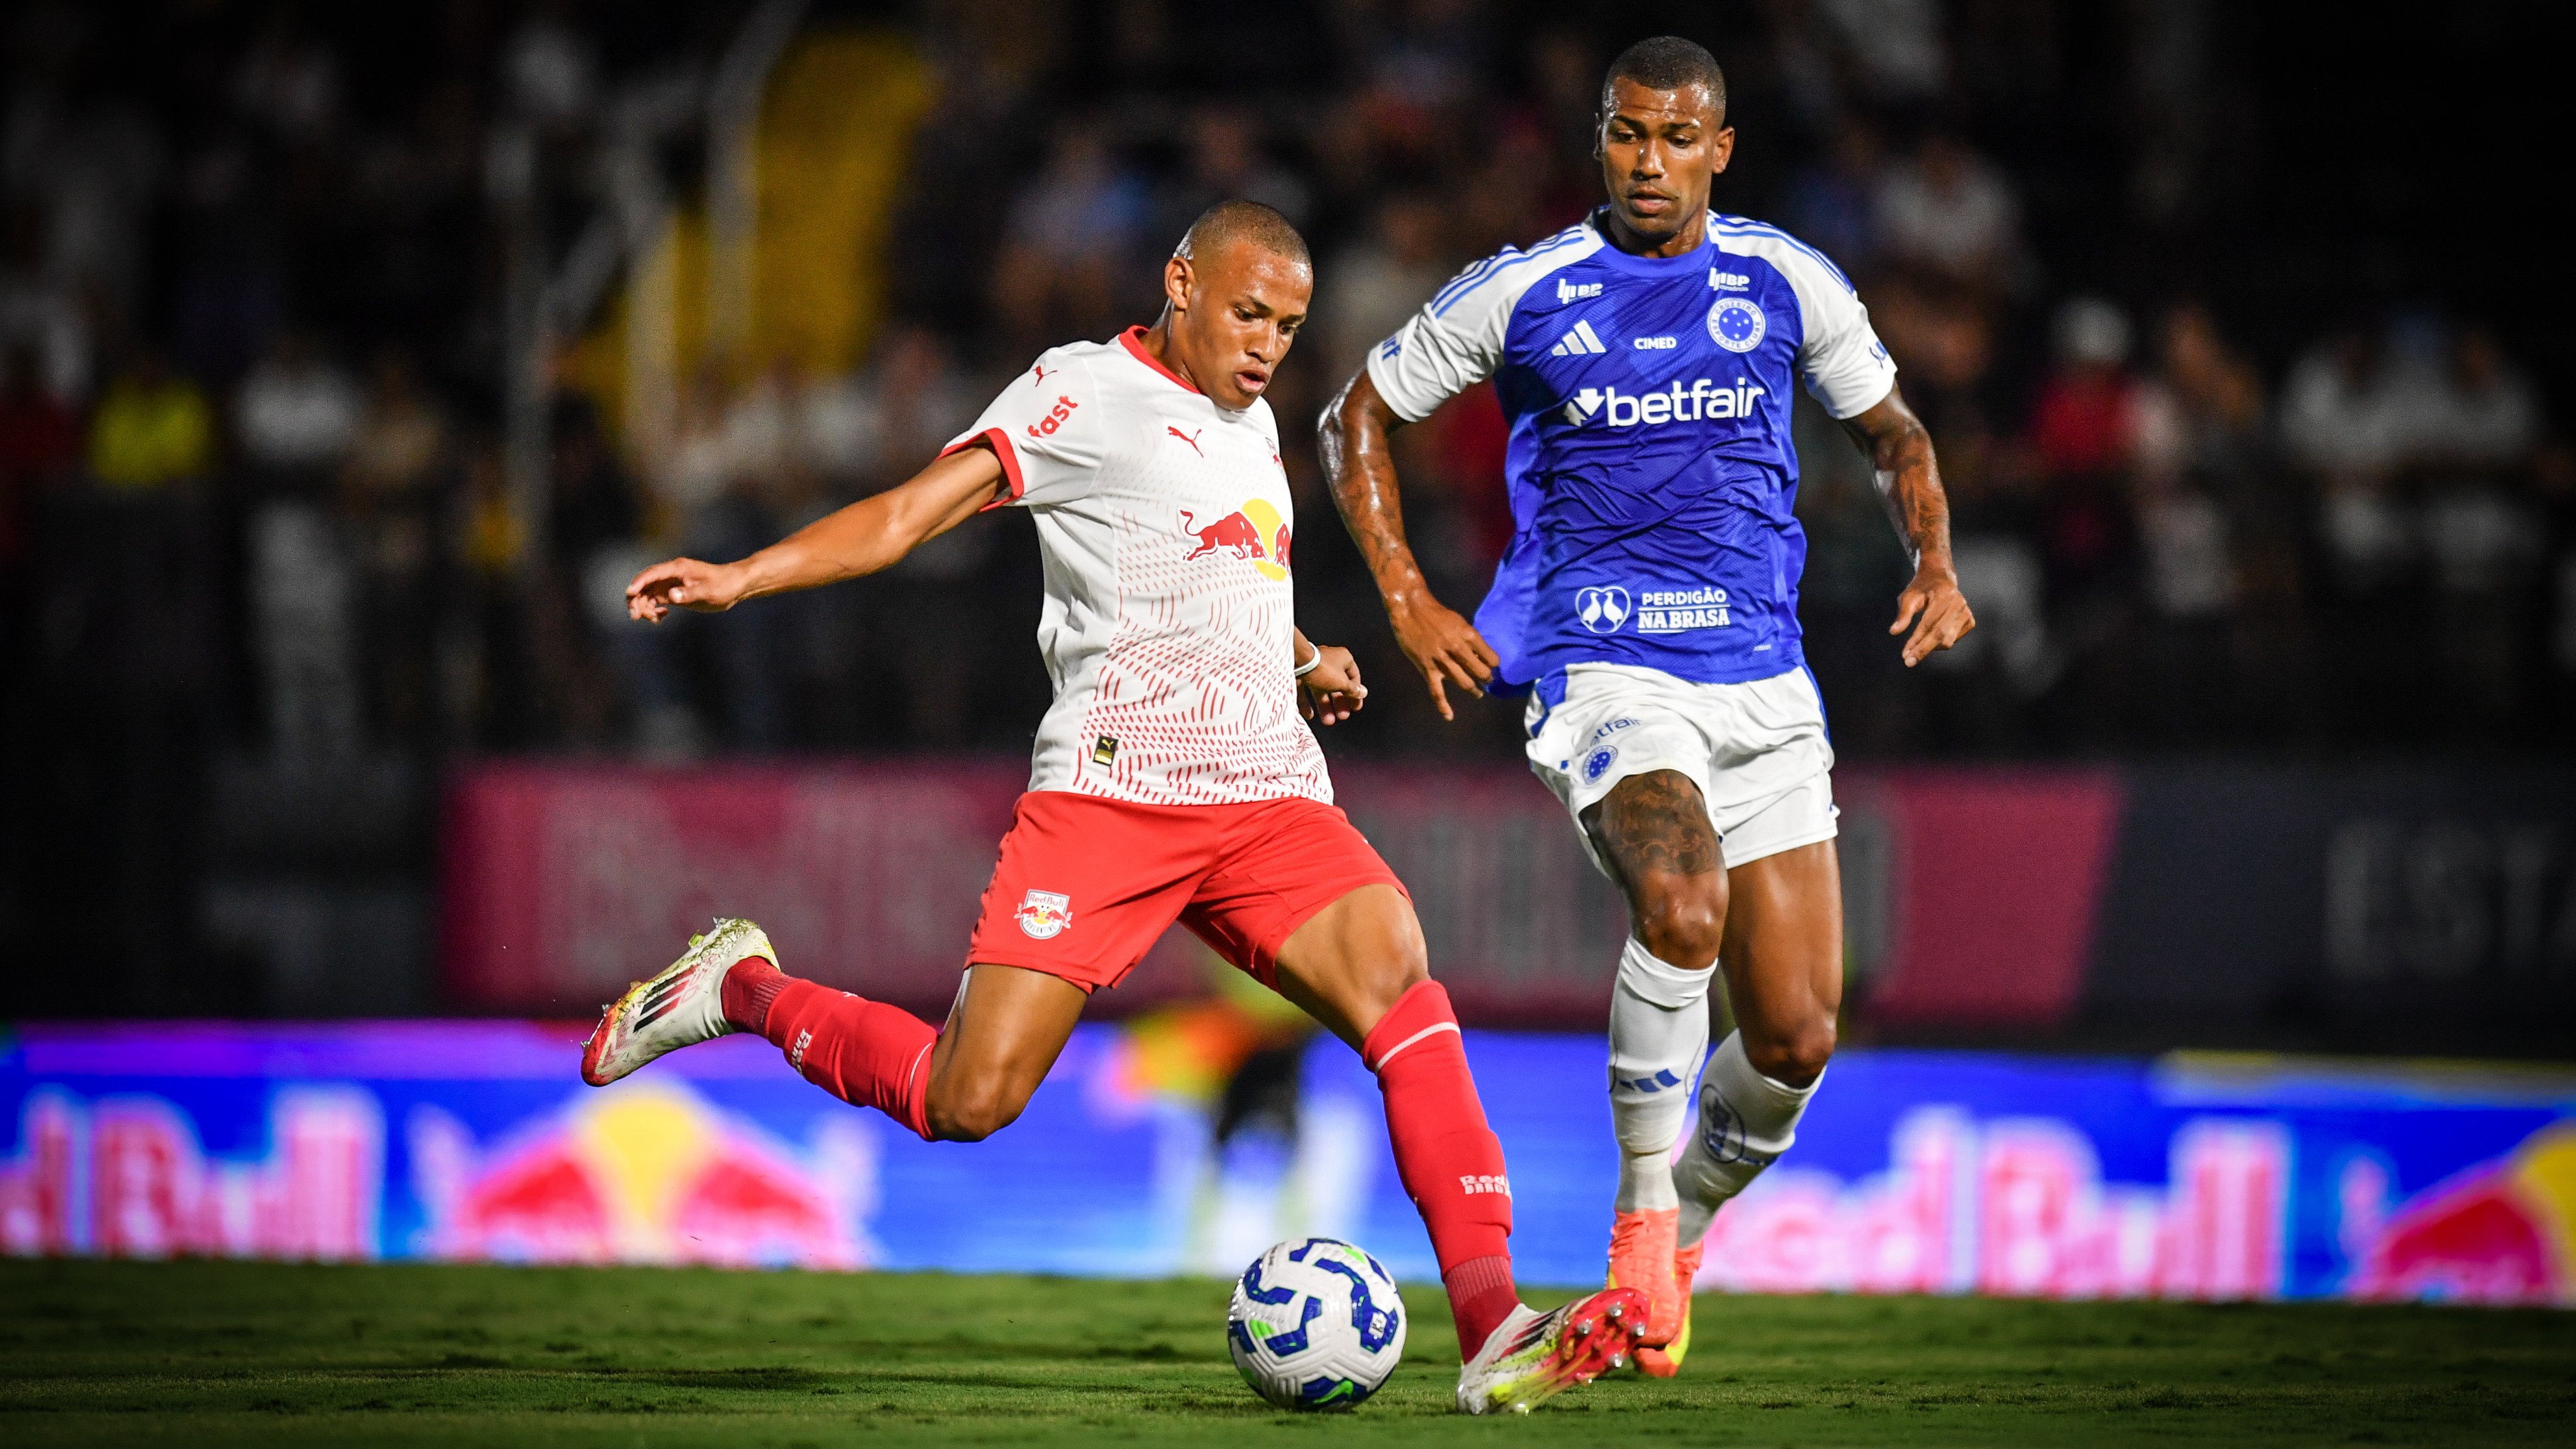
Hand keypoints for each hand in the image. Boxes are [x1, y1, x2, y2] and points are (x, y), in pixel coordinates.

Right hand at [626, 557, 746, 622]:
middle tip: (636, 616)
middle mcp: (671, 575)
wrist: (736, 585)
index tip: (629, 593)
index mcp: (677, 569)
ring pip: (648, 593)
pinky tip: (661, 617)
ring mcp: (672, 583)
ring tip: (653, 619)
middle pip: (645, 584)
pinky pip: (656, 600)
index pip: (652, 573)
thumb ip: (689, 594)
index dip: (638, 582)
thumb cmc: (725, 585)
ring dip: (644, 606)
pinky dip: (653, 609)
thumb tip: (670, 596)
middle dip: (636, 599)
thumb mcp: (709, 591)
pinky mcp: (675, 593)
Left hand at [1298, 644, 1367, 725]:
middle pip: (1337, 686)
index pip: (1354, 677)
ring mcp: (1313, 668)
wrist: (1296, 662)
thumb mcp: (1342, 682)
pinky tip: (1309, 714)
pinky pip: (1305, 690)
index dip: (1355, 694)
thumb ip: (1352, 690)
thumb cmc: (1322, 668)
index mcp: (1343, 659)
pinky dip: (1307, 703)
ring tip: (1328, 721)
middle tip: (1342, 716)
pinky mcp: (1299, 673)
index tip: (1355, 707)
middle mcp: (1329, 661)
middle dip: (1339, 704)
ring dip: (1325, 706)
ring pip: (1321, 689)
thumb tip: (1362, 693)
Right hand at [1388, 597, 1497, 720]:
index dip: (1494, 663)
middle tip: (1487, 680)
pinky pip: (1437, 691)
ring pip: (1464, 682)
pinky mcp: (1427, 669)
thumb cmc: (1437, 614)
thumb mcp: (1459, 622)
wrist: (1411, 609)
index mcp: (1468, 635)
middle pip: (1480, 672)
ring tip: (1478, 693)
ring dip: (1474, 690)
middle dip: (1487, 678)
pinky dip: (1443, 706)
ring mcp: (1442, 660)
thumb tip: (1480, 657)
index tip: (1492, 665)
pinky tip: (1449, 716)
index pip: (1491, 658)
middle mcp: (1457, 648)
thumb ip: (1470, 640)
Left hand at [1889, 564, 1974, 665]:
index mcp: (1945, 594)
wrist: (1939, 577)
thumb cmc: (1921, 587)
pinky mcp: (1970, 621)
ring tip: (1914, 649)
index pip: (1929, 623)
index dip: (1917, 640)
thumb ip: (1903, 614)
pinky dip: (1939, 643)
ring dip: (1930, 648)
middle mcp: (1959, 603)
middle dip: (1923, 649)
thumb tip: (1894, 632)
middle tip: (1908, 661)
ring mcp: (1967, 612)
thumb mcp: (1908, 596)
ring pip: (1947, 640)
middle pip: (1940, 634)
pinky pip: (1952, 639)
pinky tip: (1928, 639)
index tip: (1905, 654)